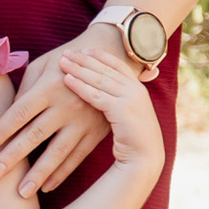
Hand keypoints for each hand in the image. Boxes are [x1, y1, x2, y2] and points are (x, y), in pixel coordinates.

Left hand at [0, 43, 111, 197]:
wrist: (111, 58)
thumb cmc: (66, 60)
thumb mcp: (42, 66)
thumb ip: (24, 89)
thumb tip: (7, 115)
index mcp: (49, 88)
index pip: (18, 113)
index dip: (0, 131)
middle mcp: (66, 106)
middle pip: (34, 136)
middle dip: (12, 157)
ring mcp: (83, 121)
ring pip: (57, 152)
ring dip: (38, 174)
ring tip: (21, 193)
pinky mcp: (96, 132)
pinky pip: (77, 157)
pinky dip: (62, 174)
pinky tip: (47, 187)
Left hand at [56, 35, 165, 179]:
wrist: (146, 160)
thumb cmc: (134, 143)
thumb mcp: (128, 117)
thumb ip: (116, 102)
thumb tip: (102, 95)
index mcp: (137, 89)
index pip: (117, 66)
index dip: (101, 56)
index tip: (84, 49)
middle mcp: (135, 90)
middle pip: (106, 69)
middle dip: (85, 59)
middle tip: (66, 51)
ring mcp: (130, 99)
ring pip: (100, 79)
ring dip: (79, 68)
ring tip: (62, 62)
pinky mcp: (123, 111)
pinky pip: (97, 96)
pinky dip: (81, 86)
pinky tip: (67, 80)